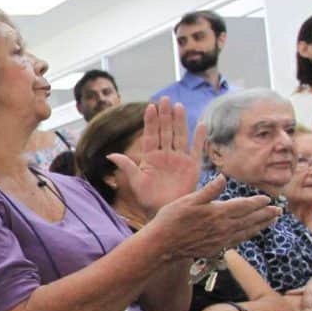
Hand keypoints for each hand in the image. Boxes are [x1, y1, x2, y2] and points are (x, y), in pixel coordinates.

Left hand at [106, 98, 202, 215]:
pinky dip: (199, 137)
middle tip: (165, 99)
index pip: (151, 135)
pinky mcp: (192, 166)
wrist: (163, 211)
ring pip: (180, 136)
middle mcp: (166, 155)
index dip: (151, 121)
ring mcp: (179, 159)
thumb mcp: (136, 181)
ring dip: (180, 121)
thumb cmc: (148, 199)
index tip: (150, 106)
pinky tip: (201, 124)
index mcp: (151, 157)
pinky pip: (197, 149)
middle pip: (166, 131)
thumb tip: (110, 155)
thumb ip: (127, 166)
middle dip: (165, 115)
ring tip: (178, 106)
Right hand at [141, 176, 278, 258]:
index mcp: (218, 212)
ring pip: (247, 231)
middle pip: (250, 219)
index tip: (267, 198)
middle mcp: (224, 227)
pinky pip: (238, 240)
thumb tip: (223, 178)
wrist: (162, 245)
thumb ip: (209, 191)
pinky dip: (248, 235)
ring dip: (261, 225)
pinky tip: (251, 233)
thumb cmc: (171, 220)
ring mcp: (221, 239)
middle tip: (279, 210)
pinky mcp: (216, 248)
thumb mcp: (188, 200)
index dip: (257, 202)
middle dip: (265, 214)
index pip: (243, 206)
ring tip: (272, 221)